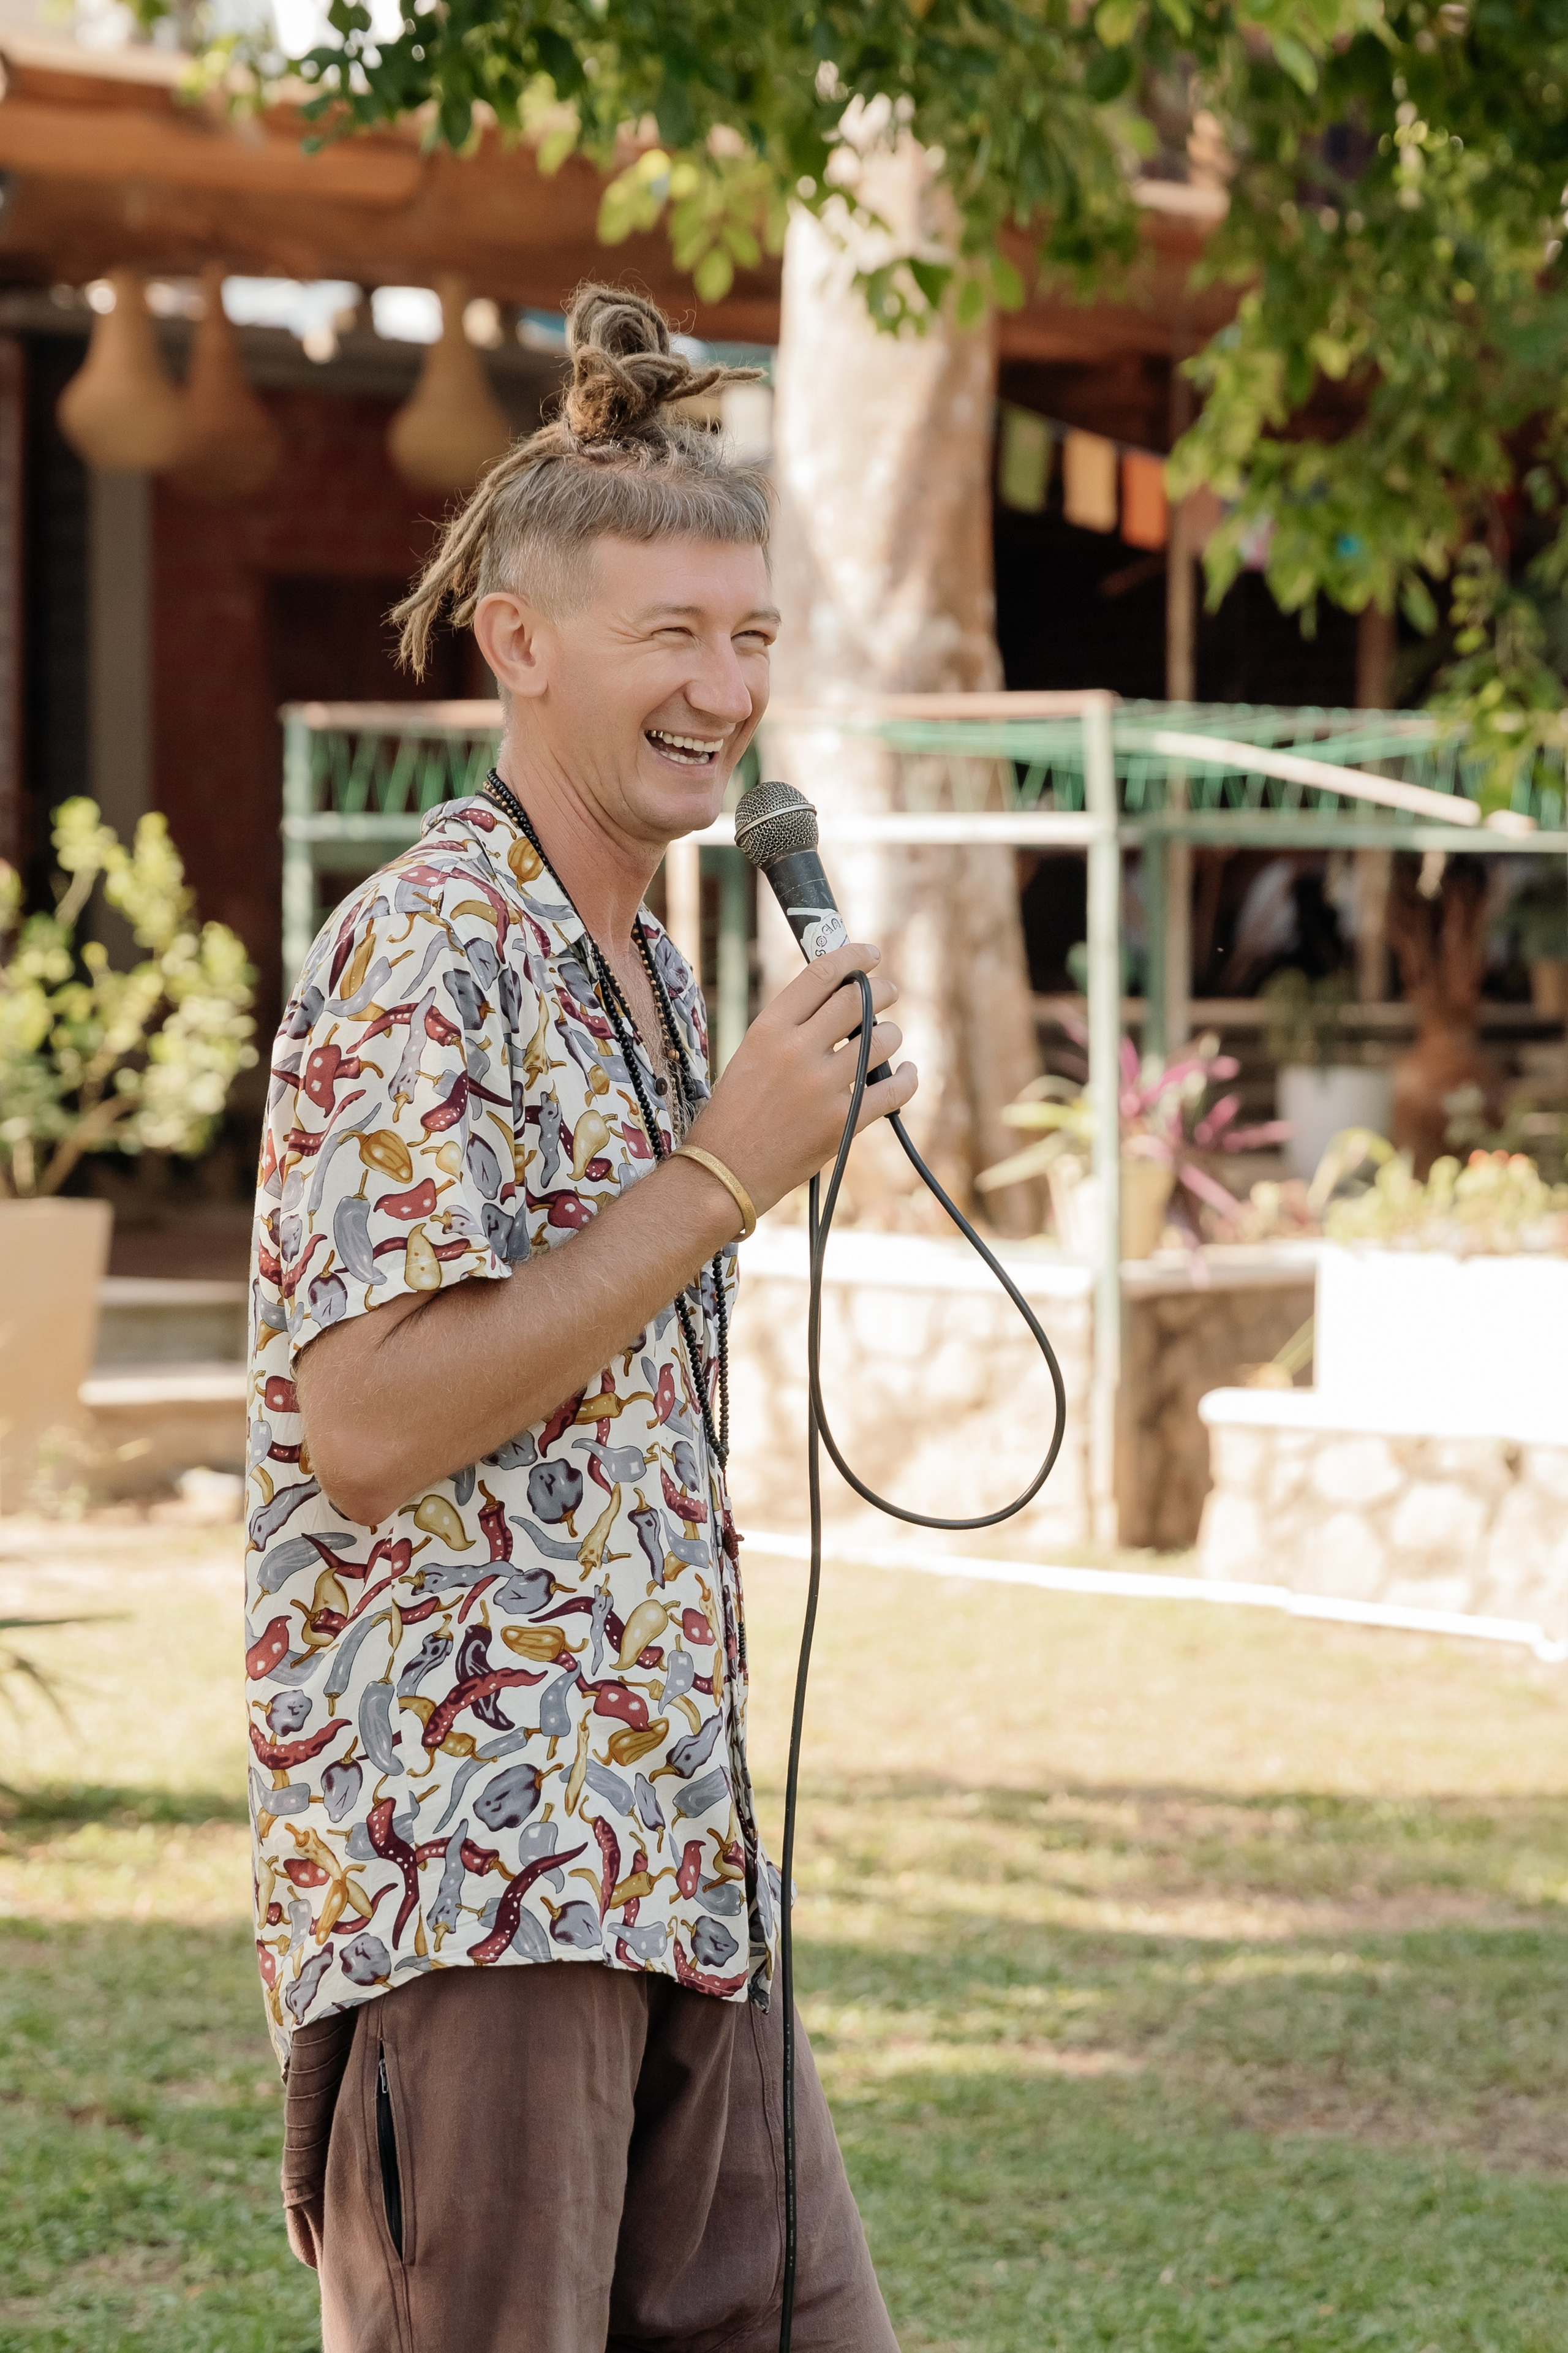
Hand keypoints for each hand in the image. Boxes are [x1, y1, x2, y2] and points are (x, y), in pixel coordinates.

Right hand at [685, 943, 916, 1215]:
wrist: (723, 1171)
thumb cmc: (734, 1114)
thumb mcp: (751, 1055)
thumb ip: (791, 1027)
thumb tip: (840, 998)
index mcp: (768, 1029)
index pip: (821, 975)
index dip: (852, 957)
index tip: (871, 954)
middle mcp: (797, 1051)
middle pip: (858, 1001)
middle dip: (881, 992)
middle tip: (888, 992)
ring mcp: (822, 1087)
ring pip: (882, 1040)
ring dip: (890, 1037)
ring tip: (886, 1041)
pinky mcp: (842, 1122)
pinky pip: (894, 1088)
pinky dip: (907, 1077)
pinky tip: (907, 1073)